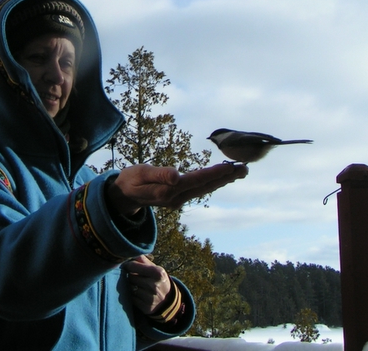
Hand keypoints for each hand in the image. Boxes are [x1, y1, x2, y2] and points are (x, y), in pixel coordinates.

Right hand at [106, 163, 247, 216]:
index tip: (229, 167)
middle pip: (205, 187)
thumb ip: (159, 174)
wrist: (122, 195)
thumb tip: (177, 175)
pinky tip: (222, 177)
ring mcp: (178, 200)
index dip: (213, 174)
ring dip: (222, 181)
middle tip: (245, 169)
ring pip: (204, 189)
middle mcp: (176, 198)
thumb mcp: (140, 173)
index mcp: (168, 191)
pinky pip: (199, 189)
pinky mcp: (178, 198)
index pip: (196, 181)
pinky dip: (212, 182)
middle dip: (225, 178)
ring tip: (239, 172)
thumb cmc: (130, 180)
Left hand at [123, 255, 171, 314]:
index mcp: (158, 273)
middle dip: (131, 276)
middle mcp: (154, 285)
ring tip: (137, 285)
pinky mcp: (146, 307)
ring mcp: (150, 298)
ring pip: (130, 288)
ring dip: (131, 286)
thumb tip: (132, 253)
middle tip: (135, 277)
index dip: (128, 265)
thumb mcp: (155, 268)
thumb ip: (143, 260)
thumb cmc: (158, 280)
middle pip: (131, 277)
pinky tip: (138, 294)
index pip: (134, 266)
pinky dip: (132, 296)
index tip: (126, 266)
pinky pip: (131, 298)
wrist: (168, 300)